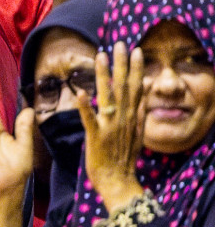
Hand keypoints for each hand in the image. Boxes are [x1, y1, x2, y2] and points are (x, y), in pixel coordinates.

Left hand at [80, 40, 146, 212]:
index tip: (135, 50)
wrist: (118, 182)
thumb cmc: (123, 158)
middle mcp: (123, 119)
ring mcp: (110, 127)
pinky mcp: (96, 137)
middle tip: (120, 44)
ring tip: (101, 56)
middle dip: (122, 64)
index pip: (135, 88)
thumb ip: (140, 113)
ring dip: (105, 76)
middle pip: (124, 87)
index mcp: (132, 117)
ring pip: (108, 96)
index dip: (135, 68)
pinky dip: (86, 106)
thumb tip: (144, 93)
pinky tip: (81, 91)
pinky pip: (90, 119)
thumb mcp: (137, 133)